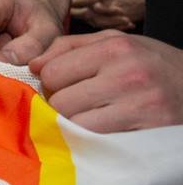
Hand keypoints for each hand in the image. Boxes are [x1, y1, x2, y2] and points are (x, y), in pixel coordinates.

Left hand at [30, 31, 182, 132]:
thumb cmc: (151, 64)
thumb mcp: (116, 42)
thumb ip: (70, 47)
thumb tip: (32, 65)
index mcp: (115, 48)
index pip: (51, 72)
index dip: (52, 83)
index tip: (64, 87)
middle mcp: (126, 74)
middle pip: (59, 101)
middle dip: (61, 106)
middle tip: (79, 105)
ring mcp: (139, 106)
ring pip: (74, 125)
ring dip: (75, 125)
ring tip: (91, 118)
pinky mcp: (147, 133)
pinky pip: (98, 142)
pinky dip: (93, 140)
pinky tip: (105, 131)